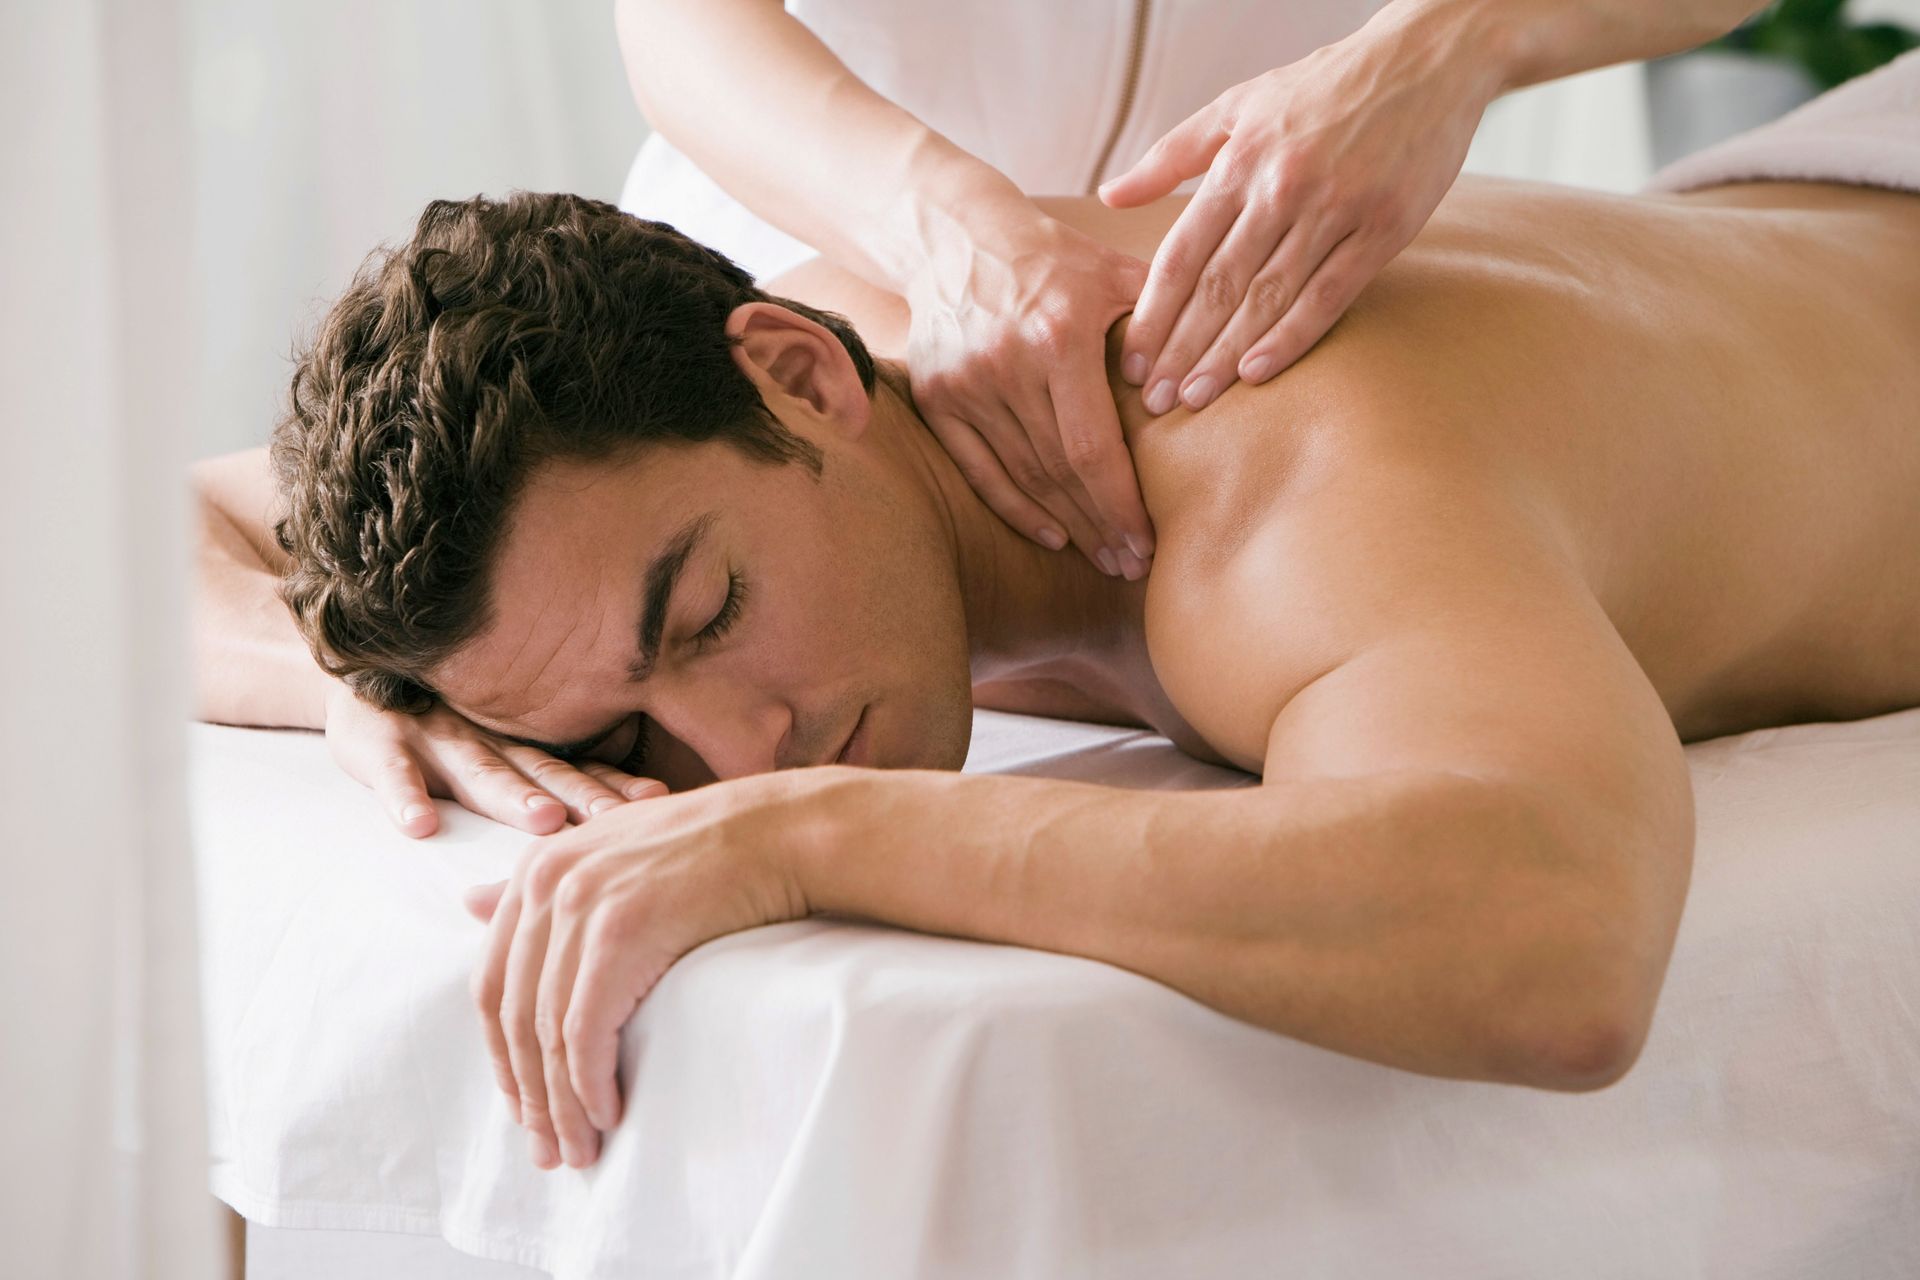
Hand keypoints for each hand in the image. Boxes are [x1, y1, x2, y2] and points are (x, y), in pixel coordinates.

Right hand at [323, 683, 667, 837]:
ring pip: (481, 769)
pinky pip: (392, 770)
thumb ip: (561, 768)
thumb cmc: (447, 717)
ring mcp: (436, 736)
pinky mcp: (380, 739)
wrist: (360, 669)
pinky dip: (404, 795)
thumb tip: (643, 803)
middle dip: (584, 798)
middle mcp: (490, 738)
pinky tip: (420, 825)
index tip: (660, 804)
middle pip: (545, 772)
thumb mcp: (506, 736)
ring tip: (542, 820)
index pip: (581, 770)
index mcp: (524, 744)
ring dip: (512, 795)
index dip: (618, 787)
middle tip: (620, 820)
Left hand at [465, 767, 833, 1168]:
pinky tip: (607, 1115)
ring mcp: (580, 906)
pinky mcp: (620, 933)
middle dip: (526, 1092)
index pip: (492, 982)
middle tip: (546, 1149)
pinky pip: (585, 1031)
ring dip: (560, 1105)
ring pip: (548, 1033)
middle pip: (511, 1014)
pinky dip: (590, 1084)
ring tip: (579, 1151)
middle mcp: (546, 883)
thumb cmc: (712, 846)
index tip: (524, 1104)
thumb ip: (542, 884)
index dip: (502, 1054)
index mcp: (537, 867)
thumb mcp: (611, 852)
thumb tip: (468, 902)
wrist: (783, 831)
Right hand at [906, 215, 1155, 576]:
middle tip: (1135, 564)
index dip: (1122, 503)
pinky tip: (1054, 534)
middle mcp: (1005, 363)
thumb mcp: (1114, 272)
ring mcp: (964, 383)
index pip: (1094, 445)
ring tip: (1105, 557)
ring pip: (1023, 476)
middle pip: (1060, 471)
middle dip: (1102, 525)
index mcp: (1058, 334)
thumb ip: (1168, 318)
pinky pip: (978, 469)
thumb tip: (1225, 367)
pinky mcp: (934, 395)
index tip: (1150, 541)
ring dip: (1068, 524)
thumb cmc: (1053, 257)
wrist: (953, 234)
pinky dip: (1014, 508)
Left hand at [1099, 17, 1496, 412]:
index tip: (1132, 360)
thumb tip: (1109, 196)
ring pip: (1268, 298)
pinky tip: (1256, 373)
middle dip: (1181, 348)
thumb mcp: (1237, 105)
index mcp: (1240, 161)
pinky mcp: (1383, 228)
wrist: (1427, 59)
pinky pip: (1329, 295)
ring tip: (1195, 399)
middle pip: (1219, 285)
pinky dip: (1291, 337)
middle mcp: (1282, 188)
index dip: (1154, 312)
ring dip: (1226, 355)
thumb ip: (1171, 155)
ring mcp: (1335, 210)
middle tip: (1155, 401)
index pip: (1182, 253)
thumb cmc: (1321, 87)